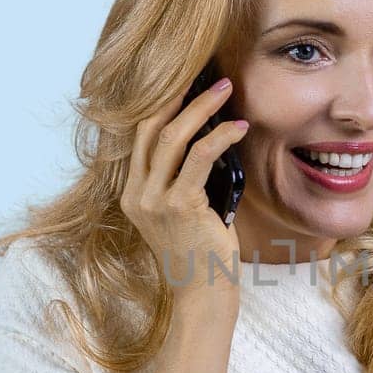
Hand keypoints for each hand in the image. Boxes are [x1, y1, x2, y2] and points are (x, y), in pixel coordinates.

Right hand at [120, 74, 249, 306]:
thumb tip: (210, 139)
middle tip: (209, 77)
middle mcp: (137, 195)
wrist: (203, 295)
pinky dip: (220, 137)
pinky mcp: (180, 206)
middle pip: (152, 129)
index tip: (186, 83)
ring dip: (201, 108)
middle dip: (181, 97)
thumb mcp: (185, 213)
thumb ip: (186, 180)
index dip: (162, 106)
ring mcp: (155, 201)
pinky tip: (238, 128)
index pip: (142, 137)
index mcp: (133, 195)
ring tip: (225, 89)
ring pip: (173, 138)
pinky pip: (199, 157)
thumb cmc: (202, 255)